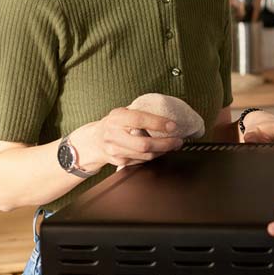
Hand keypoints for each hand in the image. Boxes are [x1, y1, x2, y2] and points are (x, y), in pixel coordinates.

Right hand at [69, 108, 185, 170]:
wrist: (94, 141)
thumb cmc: (113, 124)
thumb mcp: (122, 113)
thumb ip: (138, 113)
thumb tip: (165, 112)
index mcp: (116, 118)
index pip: (139, 119)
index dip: (158, 123)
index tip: (173, 125)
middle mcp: (114, 135)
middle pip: (144, 144)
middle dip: (166, 144)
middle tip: (179, 140)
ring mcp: (116, 151)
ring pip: (146, 155)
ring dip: (164, 151)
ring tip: (174, 145)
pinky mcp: (120, 162)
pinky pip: (143, 161)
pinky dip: (155, 156)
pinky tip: (161, 151)